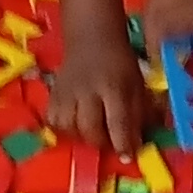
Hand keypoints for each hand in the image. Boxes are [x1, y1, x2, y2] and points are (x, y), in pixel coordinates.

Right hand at [46, 36, 147, 156]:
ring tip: (91, 132)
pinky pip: (52, 120)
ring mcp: (67, 92)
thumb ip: (140, 113)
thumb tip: (140, 142)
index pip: (118, 122)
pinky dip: (62, 129)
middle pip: (89, 128)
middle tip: (109, 141)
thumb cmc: (119, 62)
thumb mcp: (137, 84)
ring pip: (67, 127)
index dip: (123, 143)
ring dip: (80, 137)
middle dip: (101, 142)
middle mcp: (88, 90)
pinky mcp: (53, 93)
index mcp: (114, 86)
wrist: (91, 36)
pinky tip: (74, 126)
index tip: (127, 156)